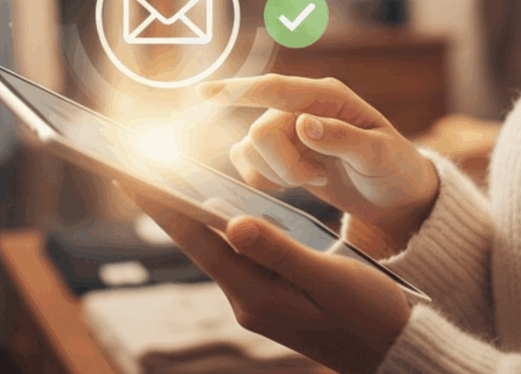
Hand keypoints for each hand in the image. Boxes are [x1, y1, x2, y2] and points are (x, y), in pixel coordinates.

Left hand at [135, 195, 410, 373]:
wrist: (393, 352)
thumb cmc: (369, 314)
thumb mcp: (329, 279)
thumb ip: (280, 251)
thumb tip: (233, 222)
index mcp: (256, 294)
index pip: (196, 240)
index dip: (160, 206)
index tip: (128, 175)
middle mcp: (247, 299)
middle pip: (197, 243)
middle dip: (164, 205)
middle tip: (132, 168)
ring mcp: (258, 301)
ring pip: (216, 248)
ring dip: (190, 215)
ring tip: (164, 179)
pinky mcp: (271, 298)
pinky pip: (237, 256)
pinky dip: (221, 228)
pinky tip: (217, 209)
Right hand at [200, 74, 438, 253]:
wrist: (396, 195)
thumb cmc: (395, 169)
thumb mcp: (380, 155)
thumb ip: (343, 138)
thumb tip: (303, 124)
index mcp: (327, 97)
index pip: (275, 89)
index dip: (238, 90)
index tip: (204, 93)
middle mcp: (301, 108)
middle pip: (260, 132)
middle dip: (283, 165)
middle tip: (318, 179)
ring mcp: (287, 131)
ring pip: (249, 150)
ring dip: (277, 174)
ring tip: (316, 180)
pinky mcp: (279, 155)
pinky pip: (248, 164)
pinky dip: (266, 180)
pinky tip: (297, 184)